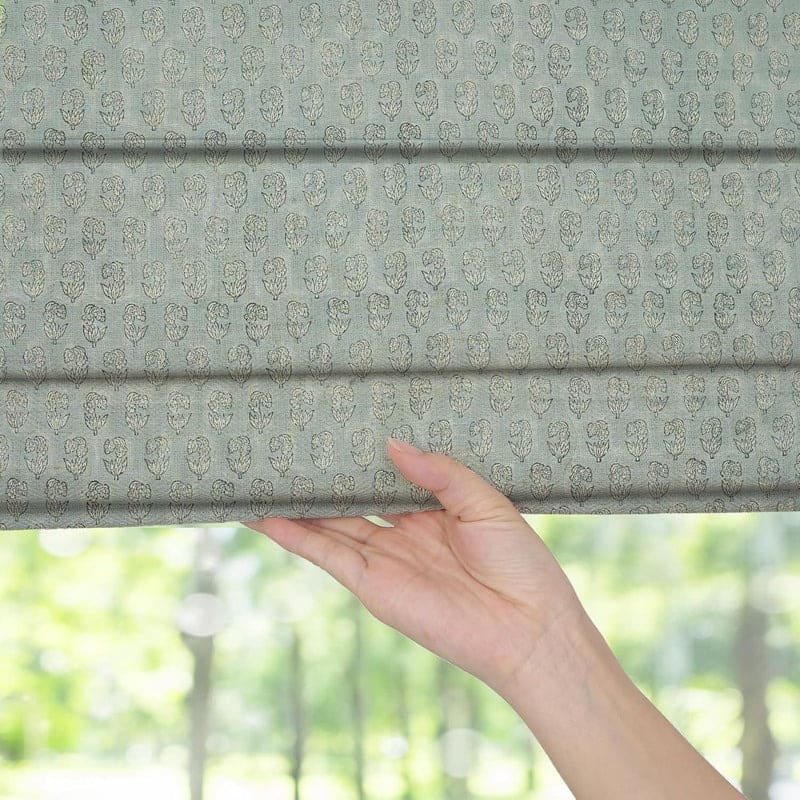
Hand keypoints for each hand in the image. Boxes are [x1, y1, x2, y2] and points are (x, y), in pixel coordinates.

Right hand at [242, 437, 584, 697]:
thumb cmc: (519, 563)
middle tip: (286, 450)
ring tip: (260, 481)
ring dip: (295, 507)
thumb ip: (439, 473)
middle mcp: (401, 534)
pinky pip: (327, 555)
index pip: (385, 478)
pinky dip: (295, 537)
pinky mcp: (372, 585)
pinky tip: (267, 517)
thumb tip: (393, 444)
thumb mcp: (483, 502)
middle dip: (320, 480)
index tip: (336, 430)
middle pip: (349, 501)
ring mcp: (384, 559)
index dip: (361, 458)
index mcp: (431, 511)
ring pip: (329, 525)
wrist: (528, 627)